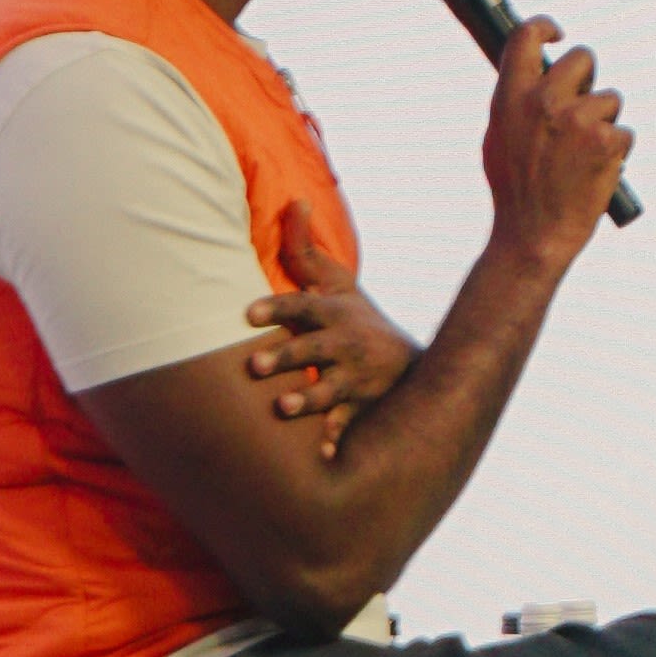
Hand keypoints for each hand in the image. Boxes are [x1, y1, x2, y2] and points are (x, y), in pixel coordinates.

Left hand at [244, 203, 419, 458]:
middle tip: (253, 367)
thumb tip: (293, 199)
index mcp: (331, 313)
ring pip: (329, 391)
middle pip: (312, 348)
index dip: (276, 306)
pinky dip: (335, 442)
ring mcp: (354, 379)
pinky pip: (347, 428)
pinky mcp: (361, 409)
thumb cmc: (355, 319)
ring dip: (306, 400)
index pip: (301, 305)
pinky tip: (319, 457)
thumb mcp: (337, 283)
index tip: (247, 313)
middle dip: (286, 357)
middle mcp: (344, 344)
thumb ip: (306, 248)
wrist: (407, 363)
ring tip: (281, 409)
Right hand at [483, 17, 631, 275]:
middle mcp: (545, 101)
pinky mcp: (607, 140)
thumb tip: (534, 76)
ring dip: (605, 122)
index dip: (545, 27)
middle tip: (583, 107)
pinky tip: (598, 170)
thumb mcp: (499, 137)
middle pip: (584, 58)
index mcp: (512, 97)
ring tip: (584, 155)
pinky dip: (617, 150)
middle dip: (589, 79)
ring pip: (611, 99)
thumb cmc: (516, 190)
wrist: (534, 234)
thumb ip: (517, 102)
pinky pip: (625, 131)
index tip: (558, 34)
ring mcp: (578, 119)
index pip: (526, 38)